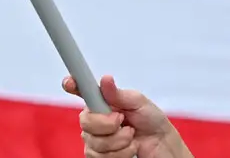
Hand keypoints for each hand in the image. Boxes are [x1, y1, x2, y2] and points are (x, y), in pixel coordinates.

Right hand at [62, 74, 191, 157]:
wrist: (160, 143)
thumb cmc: (150, 120)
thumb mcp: (139, 102)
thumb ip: (119, 94)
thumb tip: (105, 80)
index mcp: (102, 102)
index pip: (81, 92)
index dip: (72, 85)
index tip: (69, 82)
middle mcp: (94, 120)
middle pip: (85, 122)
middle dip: (108, 124)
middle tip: (123, 121)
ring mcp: (94, 139)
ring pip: (94, 143)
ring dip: (120, 141)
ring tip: (131, 135)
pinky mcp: (98, 156)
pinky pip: (100, 157)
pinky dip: (121, 153)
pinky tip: (129, 147)